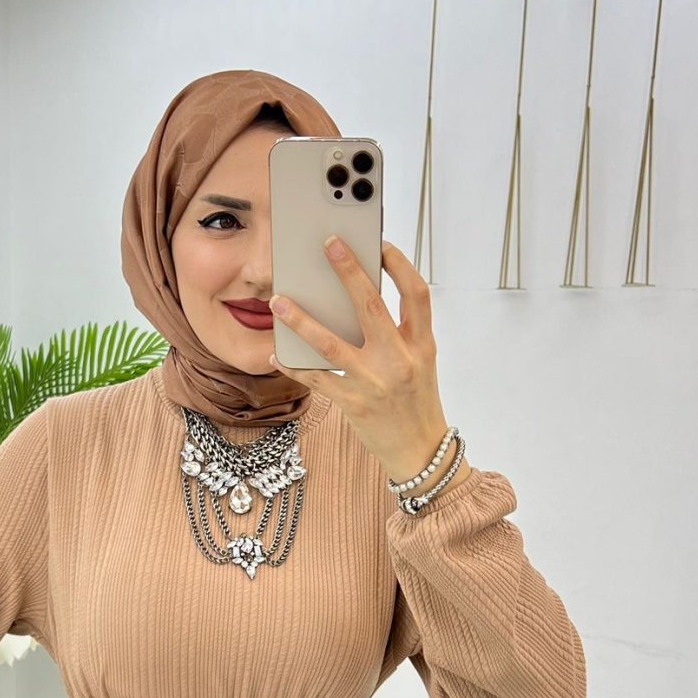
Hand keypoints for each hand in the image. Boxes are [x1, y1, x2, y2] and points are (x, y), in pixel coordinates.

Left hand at [268, 237, 452, 480]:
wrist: (419, 453)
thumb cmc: (417, 402)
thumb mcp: (420, 362)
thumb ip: (398, 332)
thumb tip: (359, 296)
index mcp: (422, 345)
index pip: (417, 294)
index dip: (400, 266)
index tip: (381, 244)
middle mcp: (400, 360)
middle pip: (372, 306)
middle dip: (349, 272)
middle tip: (329, 244)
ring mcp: (375, 382)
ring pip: (331, 343)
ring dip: (302, 320)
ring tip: (278, 302)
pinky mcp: (353, 404)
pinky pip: (316, 379)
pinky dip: (293, 365)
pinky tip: (275, 353)